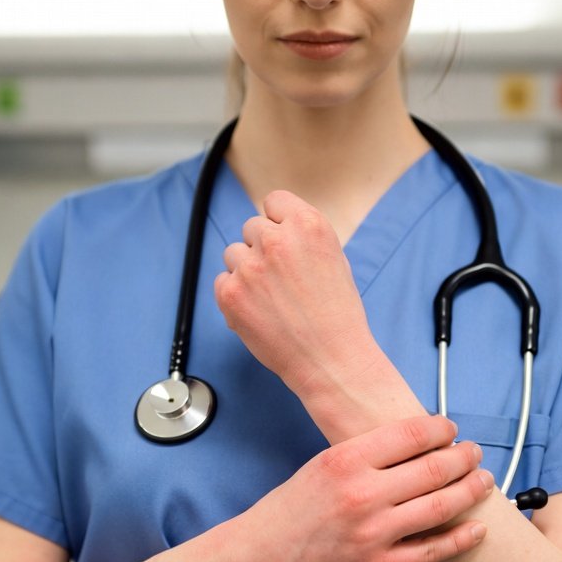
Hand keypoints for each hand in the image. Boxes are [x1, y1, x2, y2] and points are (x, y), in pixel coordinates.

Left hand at [214, 190, 377, 401]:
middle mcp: (276, 240)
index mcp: (308, 225)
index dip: (279, 221)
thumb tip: (275, 227)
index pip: (275, 201)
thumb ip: (302, 237)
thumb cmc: (338, 315)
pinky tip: (259, 310)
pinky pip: (222, 280)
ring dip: (247, 270)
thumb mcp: (334, 259)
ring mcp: (250, 266)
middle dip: (262, 248)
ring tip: (271, 297)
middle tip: (281, 278)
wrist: (331, 360)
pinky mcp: (230, 292)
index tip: (283, 240)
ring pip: (234, 252)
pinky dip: (235, 293)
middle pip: (251, 226)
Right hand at [229, 415, 493, 561]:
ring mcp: (373, 533)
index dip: (440, 428)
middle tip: (474, 453)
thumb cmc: (290, 510)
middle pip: (433, 468)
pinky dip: (460, 539)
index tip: (451, 428)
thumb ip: (364, 456)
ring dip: (470, 491)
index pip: (410, 435)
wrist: (260, 559)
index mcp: (346, 460)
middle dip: (463, 457)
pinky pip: (431, 551)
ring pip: (440, 507)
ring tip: (484, 481)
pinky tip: (478, 529)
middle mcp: (362, 494)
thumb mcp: (321, 466)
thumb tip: (413, 444)